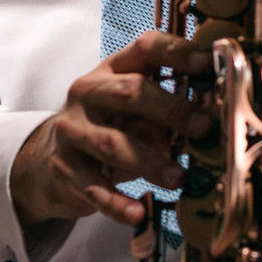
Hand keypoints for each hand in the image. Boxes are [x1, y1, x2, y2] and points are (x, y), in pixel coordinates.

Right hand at [10, 33, 210, 229]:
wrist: (50, 162)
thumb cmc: (106, 128)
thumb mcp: (134, 110)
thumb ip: (167, 108)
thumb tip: (211, 121)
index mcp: (112, 70)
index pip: (146, 48)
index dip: (178, 53)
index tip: (207, 65)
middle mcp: (88, 93)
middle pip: (130, 91)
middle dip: (171, 109)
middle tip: (203, 128)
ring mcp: (73, 130)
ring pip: (113, 143)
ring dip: (150, 161)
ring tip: (179, 178)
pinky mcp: (65, 167)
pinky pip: (94, 187)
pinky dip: (117, 203)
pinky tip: (138, 213)